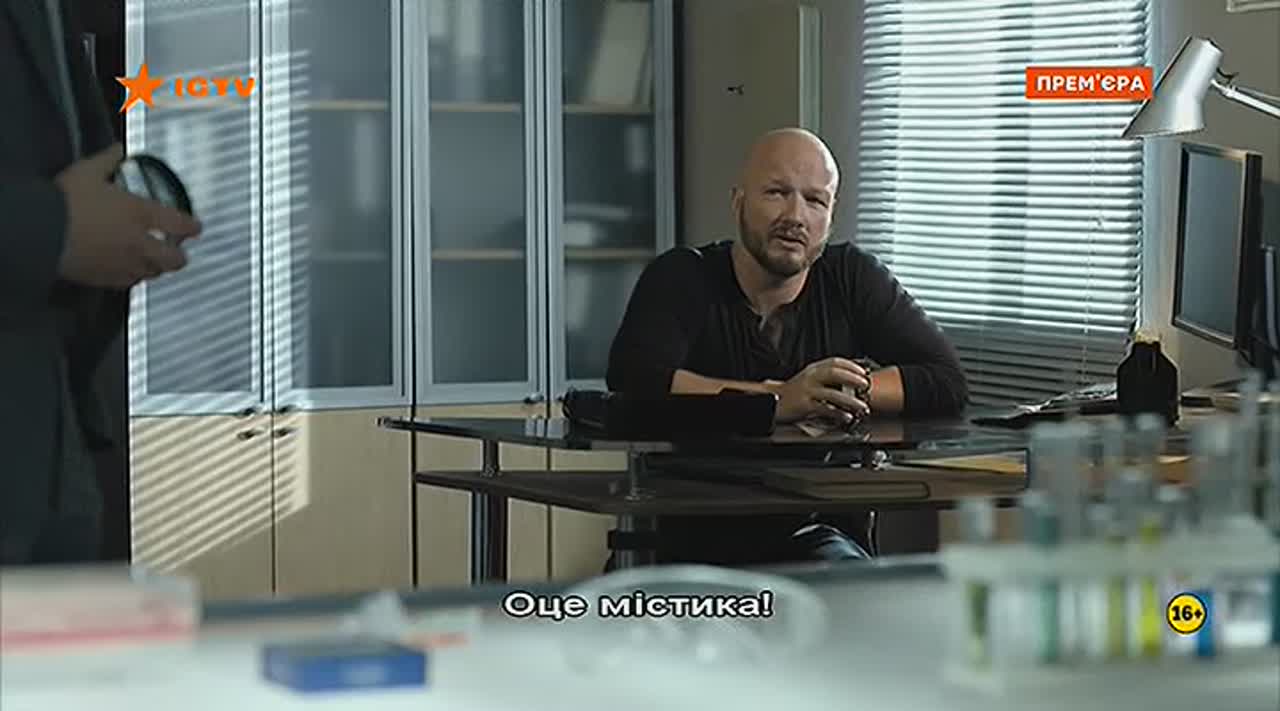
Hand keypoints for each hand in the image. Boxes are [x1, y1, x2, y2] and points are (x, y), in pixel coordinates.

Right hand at [54, 143, 201, 288]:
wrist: (41, 231)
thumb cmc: (66, 200)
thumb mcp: (88, 172)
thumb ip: (108, 160)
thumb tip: (118, 149)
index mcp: (140, 213)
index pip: (179, 223)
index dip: (192, 227)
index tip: (196, 228)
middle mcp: (139, 242)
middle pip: (174, 259)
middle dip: (180, 257)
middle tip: (179, 253)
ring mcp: (124, 263)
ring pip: (152, 273)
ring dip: (156, 268)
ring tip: (154, 263)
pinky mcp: (105, 278)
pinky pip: (128, 282)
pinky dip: (132, 277)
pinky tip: (128, 272)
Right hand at [766, 357, 870, 423]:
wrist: (772, 403)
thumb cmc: (792, 394)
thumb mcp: (808, 380)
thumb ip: (825, 378)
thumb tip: (848, 382)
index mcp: (812, 369)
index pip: (835, 362)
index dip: (851, 366)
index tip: (863, 371)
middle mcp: (810, 377)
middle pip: (835, 373)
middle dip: (853, 379)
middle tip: (866, 386)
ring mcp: (807, 391)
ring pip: (833, 393)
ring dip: (850, 400)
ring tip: (862, 406)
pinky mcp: (804, 405)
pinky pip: (825, 409)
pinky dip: (838, 413)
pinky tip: (846, 417)